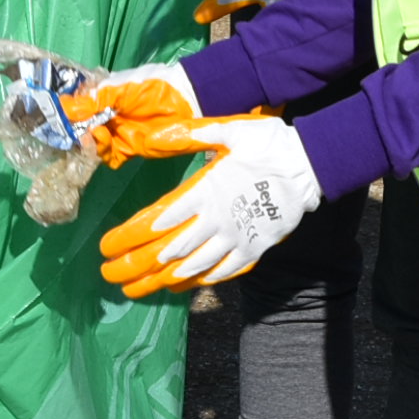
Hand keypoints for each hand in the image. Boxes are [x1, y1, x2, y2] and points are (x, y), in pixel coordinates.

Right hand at [70, 61, 199, 164]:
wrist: (185, 100)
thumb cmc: (152, 86)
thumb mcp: (119, 88)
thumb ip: (94, 101)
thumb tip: (66, 110)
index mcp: (104, 98)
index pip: (78, 108)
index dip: (66, 112)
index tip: (55, 114)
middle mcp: (107, 118)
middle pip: (82, 129)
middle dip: (74, 130)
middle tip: (69, 127)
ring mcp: (117, 134)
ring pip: (92, 144)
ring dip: (87, 140)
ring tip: (92, 131)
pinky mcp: (128, 149)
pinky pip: (109, 157)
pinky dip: (101, 151)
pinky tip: (102, 138)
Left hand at [98, 115, 320, 295]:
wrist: (312, 166)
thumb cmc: (269, 145)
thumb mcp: (228, 129)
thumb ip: (188, 135)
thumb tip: (152, 138)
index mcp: (205, 192)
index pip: (155, 221)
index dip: (127, 237)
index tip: (106, 246)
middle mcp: (217, 222)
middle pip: (166, 252)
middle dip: (133, 266)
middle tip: (108, 275)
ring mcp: (236, 240)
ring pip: (190, 269)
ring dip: (157, 281)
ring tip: (133, 289)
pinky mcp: (254, 251)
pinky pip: (220, 274)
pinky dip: (196, 283)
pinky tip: (178, 287)